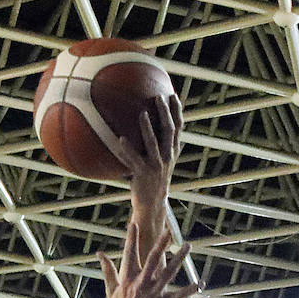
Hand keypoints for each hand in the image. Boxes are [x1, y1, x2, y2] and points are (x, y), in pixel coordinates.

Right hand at [98, 226, 197, 297]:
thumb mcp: (111, 291)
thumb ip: (108, 271)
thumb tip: (100, 254)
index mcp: (127, 279)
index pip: (128, 255)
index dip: (130, 239)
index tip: (133, 224)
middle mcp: (140, 284)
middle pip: (152, 259)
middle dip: (160, 243)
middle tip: (168, 230)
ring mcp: (152, 294)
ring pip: (168, 272)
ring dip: (179, 258)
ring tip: (187, 245)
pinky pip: (178, 295)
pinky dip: (190, 289)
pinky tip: (200, 283)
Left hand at [111, 93, 181, 214]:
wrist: (152, 202)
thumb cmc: (154, 179)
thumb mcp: (163, 161)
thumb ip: (164, 147)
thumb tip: (165, 133)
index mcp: (172, 151)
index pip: (179, 127)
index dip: (177, 111)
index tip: (174, 95)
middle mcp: (167, 156)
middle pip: (169, 130)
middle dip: (165, 112)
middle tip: (159, 97)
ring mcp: (156, 164)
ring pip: (153, 142)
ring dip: (147, 127)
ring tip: (141, 113)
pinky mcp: (143, 173)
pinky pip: (134, 159)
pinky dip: (127, 149)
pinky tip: (120, 139)